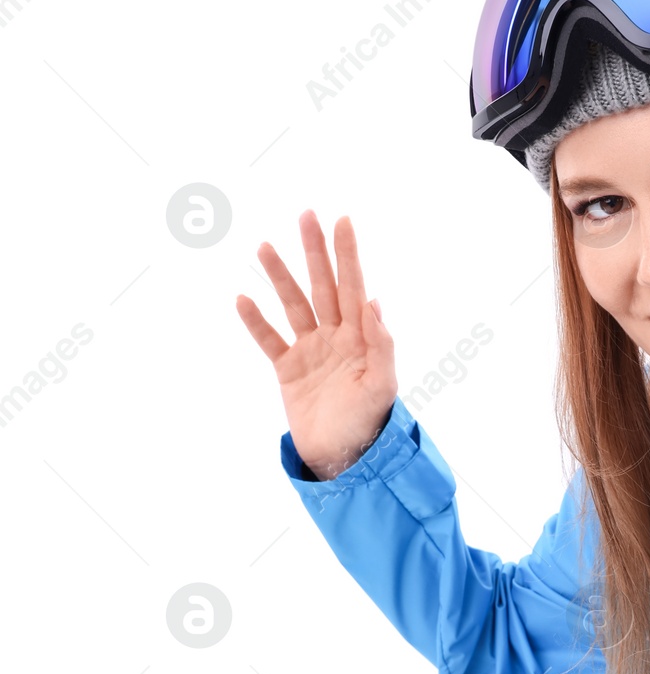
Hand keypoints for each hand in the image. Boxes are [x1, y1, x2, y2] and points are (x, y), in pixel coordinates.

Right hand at [237, 210, 397, 480]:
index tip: (342, 221)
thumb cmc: (370, 423)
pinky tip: (243, 297)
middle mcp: (336, 337)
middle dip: (315, 252)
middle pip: (324, 286)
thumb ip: (381, 343)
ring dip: (280, 277)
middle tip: (306, 214)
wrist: (344, 459)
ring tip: (264, 247)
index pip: (354, 286)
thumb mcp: (383, 384)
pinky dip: (255, 321)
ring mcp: (311, 351)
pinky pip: (269, 341)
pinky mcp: (289, 370)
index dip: (348, 255)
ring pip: (294, 305)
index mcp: (362, 337)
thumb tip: (374, 301)